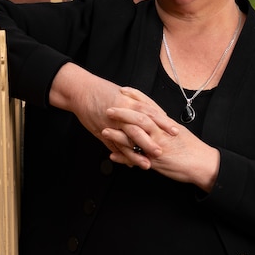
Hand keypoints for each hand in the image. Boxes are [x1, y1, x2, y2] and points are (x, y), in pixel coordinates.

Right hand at [47, 64, 178, 164]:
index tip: (175, 130)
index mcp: (129, 101)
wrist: (80, 90)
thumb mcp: (122, 94)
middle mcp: (122, 111)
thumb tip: (153, 112)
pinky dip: (123, 155)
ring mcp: (112, 122)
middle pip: (142, 125)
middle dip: (155, 138)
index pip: (150, 111)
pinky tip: (131, 164)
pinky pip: (114, 145)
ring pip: (128, 138)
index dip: (163, 122)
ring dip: (139, 152)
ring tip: (149, 163)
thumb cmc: (101, 90)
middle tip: (166, 149)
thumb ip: (136, 104)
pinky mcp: (102, 130)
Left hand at [102, 87, 219, 190]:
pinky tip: (111, 156)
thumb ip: (164, 126)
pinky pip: (137, 158)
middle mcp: (161, 132)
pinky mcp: (156, 160)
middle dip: (123, 112)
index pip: (149, 106)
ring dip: (119, 134)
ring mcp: (158, 146)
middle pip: (140, 118)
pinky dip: (124, 157)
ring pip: (136, 136)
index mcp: (166, 124)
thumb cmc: (192, 148)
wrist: (203, 164)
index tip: (124, 89)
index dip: (136, 97)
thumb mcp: (177, 132)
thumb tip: (154, 119)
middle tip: (108, 107)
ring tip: (104, 130)